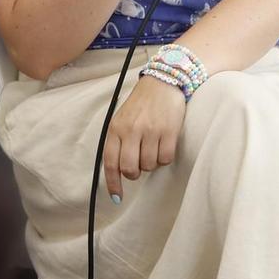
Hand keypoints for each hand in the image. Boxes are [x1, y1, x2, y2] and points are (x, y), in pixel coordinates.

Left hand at [104, 75, 188, 202]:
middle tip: (140, 165)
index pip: (110, 162)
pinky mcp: (168, 131)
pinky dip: (164, 157)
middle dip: (135, 173)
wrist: (163, 82)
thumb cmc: (142, 104)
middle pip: (130, 168)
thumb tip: (119, 172)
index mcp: (116, 128)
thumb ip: (119, 142)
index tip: (116, 197)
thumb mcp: (122, 119)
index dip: (113, 183)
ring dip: (151, 163)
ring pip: (149, 165)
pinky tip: (164, 145)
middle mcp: (131, 130)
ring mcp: (150, 130)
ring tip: (153, 148)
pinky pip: (165, 158)